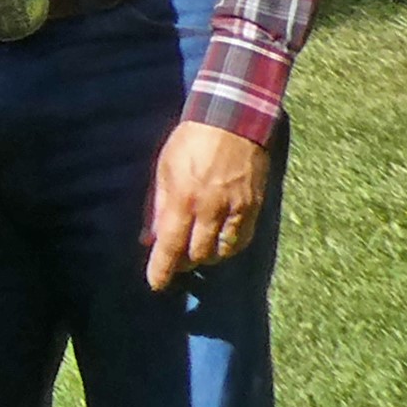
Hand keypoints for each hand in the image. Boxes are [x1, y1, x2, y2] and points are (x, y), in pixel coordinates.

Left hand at [145, 119, 271, 290]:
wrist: (231, 121)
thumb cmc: (189, 143)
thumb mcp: (163, 171)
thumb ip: (158, 207)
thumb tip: (150, 237)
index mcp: (183, 199)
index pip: (172, 246)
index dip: (163, 269)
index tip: (157, 284)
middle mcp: (211, 209)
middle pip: (199, 253)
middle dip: (185, 263)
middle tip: (176, 262)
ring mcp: (237, 208)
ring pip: (224, 251)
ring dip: (208, 256)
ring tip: (197, 251)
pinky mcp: (256, 206)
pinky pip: (243, 238)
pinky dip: (229, 247)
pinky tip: (220, 243)